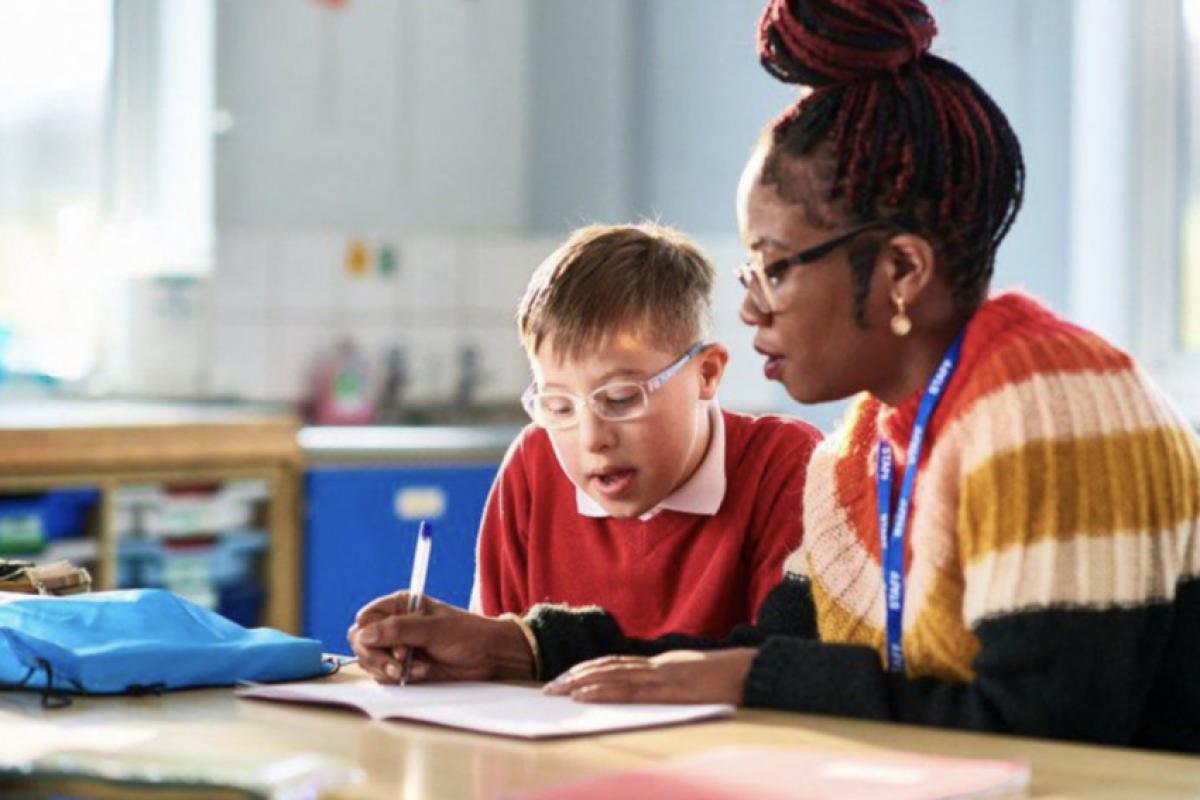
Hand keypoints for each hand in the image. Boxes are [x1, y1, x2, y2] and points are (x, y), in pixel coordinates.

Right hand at [346, 592, 534, 683]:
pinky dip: (400, 678)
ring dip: (391, 670)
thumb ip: (398, 630)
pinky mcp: (403, 667)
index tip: (392, 644)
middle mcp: (393, 626)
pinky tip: (424, 672)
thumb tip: (363, 635)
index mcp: (398, 606)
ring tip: (419, 668)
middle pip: (361, 644)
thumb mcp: (433, 628)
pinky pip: (385, 677)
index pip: (365, 619)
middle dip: (377, 658)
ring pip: (371, 663)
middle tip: (399, 664)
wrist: (489, 656)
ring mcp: (396, 648)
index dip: (370, 634)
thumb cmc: (466, 633)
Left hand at [542, 648, 756, 704]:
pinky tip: (584, 695)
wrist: (750, 672)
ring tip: (558, 691)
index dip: (589, 670)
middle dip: (575, 677)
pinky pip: (628, 690)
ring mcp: (660, 676)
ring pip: (612, 676)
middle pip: (607, 668)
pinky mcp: (667, 689)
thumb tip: (652, 691)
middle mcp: (655, 666)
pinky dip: (602, 691)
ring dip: (581, 683)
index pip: (616, 664)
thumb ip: (671, 682)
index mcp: (660, 664)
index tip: (567, 678)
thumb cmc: (726, 680)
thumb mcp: (693, 679)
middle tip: (549, 688)